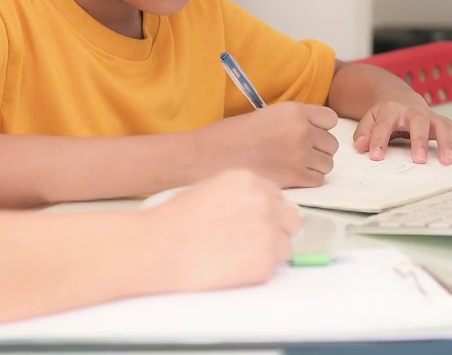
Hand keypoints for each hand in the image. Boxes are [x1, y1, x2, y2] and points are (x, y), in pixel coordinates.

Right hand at [144, 169, 300, 290]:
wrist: (161, 248)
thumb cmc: (173, 222)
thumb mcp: (206, 190)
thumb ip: (237, 197)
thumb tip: (249, 213)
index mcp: (247, 180)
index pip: (276, 196)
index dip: (266, 212)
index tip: (255, 222)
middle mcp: (264, 202)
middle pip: (290, 218)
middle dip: (276, 230)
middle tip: (252, 241)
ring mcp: (268, 231)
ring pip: (285, 245)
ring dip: (268, 252)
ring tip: (237, 257)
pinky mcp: (266, 261)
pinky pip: (273, 267)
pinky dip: (257, 270)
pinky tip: (232, 267)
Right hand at [208, 101, 338, 187]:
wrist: (215, 155)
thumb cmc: (233, 135)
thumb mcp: (267, 115)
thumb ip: (292, 121)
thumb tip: (310, 132)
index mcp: (294, 111)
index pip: (330, 119)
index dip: (321, 127)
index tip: (310, 132)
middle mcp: (302, 131)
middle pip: (331, 144)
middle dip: (319, 149)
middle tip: (300, 153)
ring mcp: (301, 155)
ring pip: (327, 163)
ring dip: (315, 166)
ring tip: (295, 166)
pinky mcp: (296, 177)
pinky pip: (318, 180)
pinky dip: (308, 180)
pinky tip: (291, 176)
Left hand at [352, 90, 451, 164]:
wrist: (399, 98)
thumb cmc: (385, 113)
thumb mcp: (369, 119)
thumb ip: (364, 133)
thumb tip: (362, 147)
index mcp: (391, 110)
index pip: (384, 125)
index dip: (379, 140)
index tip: (376, 156)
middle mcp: (414, 111)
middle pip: (419, 122)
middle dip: (419, 141)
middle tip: (419, 160)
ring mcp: (431, 116)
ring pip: (443, 125)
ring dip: (446, 143)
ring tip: (447, 161)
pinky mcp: (443, 121)